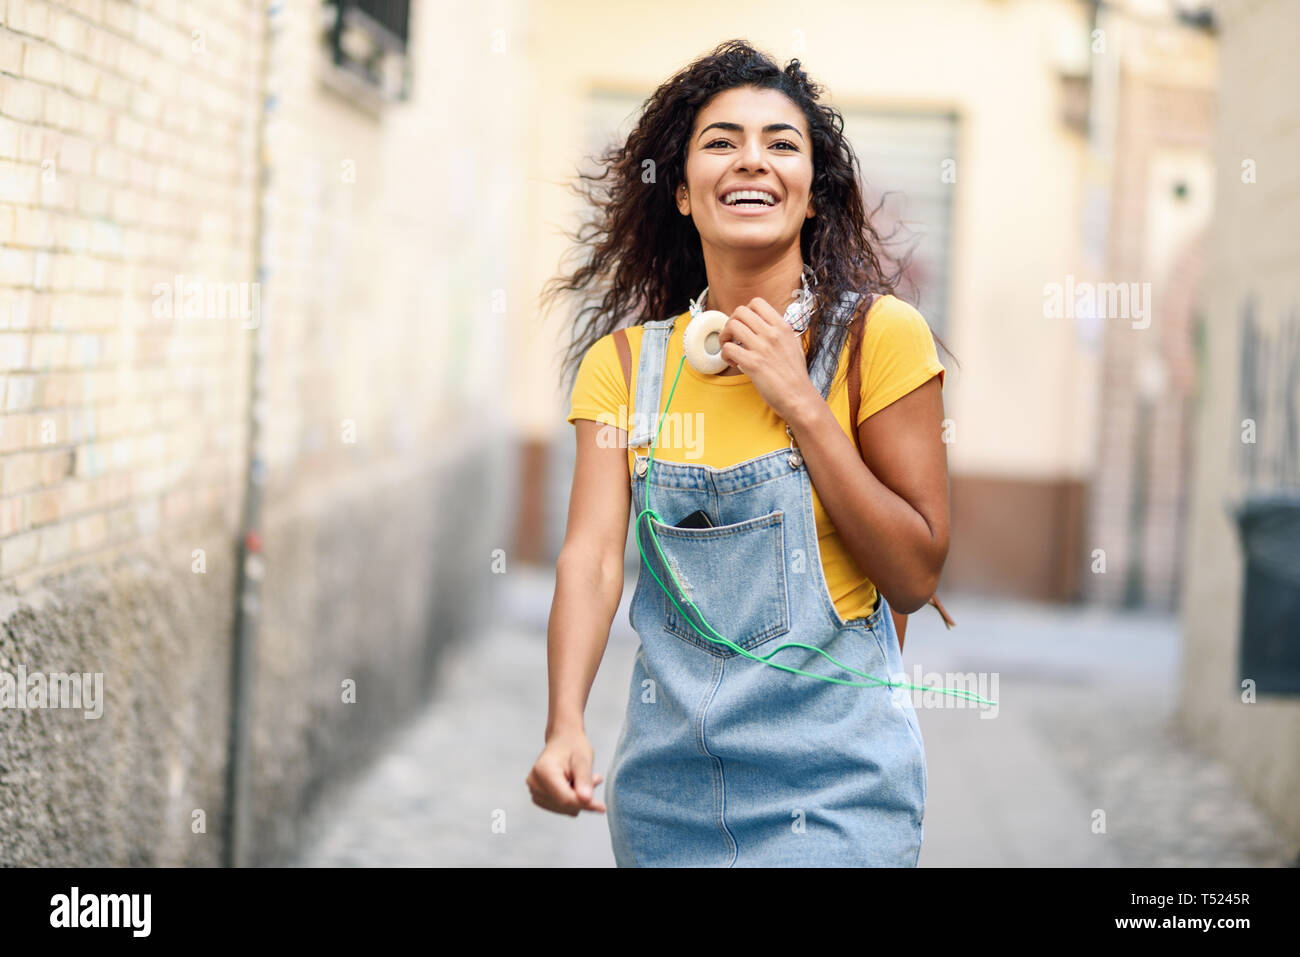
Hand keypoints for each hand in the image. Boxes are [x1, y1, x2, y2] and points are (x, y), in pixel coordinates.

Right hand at [525, 728, 605, 815]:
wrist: (563, 739)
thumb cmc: (573, 745)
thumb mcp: (584, 759)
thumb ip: (585, 780)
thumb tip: (586, 800)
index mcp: (544, 771)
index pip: (565, 799)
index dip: (585, 804)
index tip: (601, 807)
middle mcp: (534, 782)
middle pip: (564, 805)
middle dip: (582, 799)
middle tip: (595, 780)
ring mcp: (534, 790)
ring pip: (562, 808)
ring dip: (578, 798)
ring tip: (587, 780)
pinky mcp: (538, 796)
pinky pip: (559, 807)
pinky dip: (571, 799)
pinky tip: (577, 785)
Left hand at [717, 297, 821, 423]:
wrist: (799, 397)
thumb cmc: (796, 375)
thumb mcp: (794, 345)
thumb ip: (781, 332)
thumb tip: (768, 324)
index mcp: (783, 327)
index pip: (757, 303)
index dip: (745, 311)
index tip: (744, 324)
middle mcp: (772, 334)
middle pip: (740, 311)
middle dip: (731, 321)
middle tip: (732, 336)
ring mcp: (762, 348)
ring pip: (731, 326)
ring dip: (724, 336)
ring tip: (729, 348)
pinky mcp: (753, 364)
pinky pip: (728, 348)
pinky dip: (725, 354)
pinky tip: (733, 361)